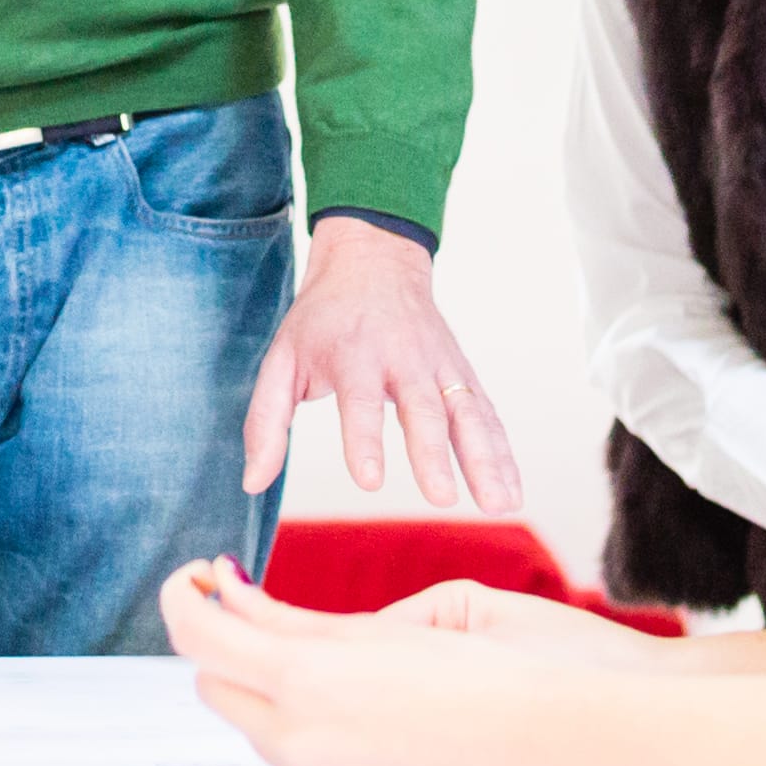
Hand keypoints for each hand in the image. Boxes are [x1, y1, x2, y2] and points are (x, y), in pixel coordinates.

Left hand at [161, 560, 622, 765]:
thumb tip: (251, 609)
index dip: (188, 597)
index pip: (201, 635)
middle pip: (215, 687)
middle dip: (227, 643)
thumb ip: (314, 621)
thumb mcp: (407, 618)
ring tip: (329, 653)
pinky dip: (310, 728)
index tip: (201, 576)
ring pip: (259, 730)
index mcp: (311, 679)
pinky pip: (303, 765)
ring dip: (271, 689)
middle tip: (257, 604)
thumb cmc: (512, 664)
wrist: (579, 741)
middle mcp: (305, 743)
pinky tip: (362, 701)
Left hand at [235, 221, 520, 510]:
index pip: (360, 400)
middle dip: (434, 454)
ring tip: (499, 506)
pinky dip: (503, 453)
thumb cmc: (322, 320)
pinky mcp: (462, 374)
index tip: (369, 481)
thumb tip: (253, 483)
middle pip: (423, 409)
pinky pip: (487, 415)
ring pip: (468, 413)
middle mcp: (403, 358)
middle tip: (442, 497)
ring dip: (486, 459)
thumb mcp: (281, 359)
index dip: (365, 439)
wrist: (374, 260)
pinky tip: (512, 493)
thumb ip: (266, 423)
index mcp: (354, 353)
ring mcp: (440, 365)